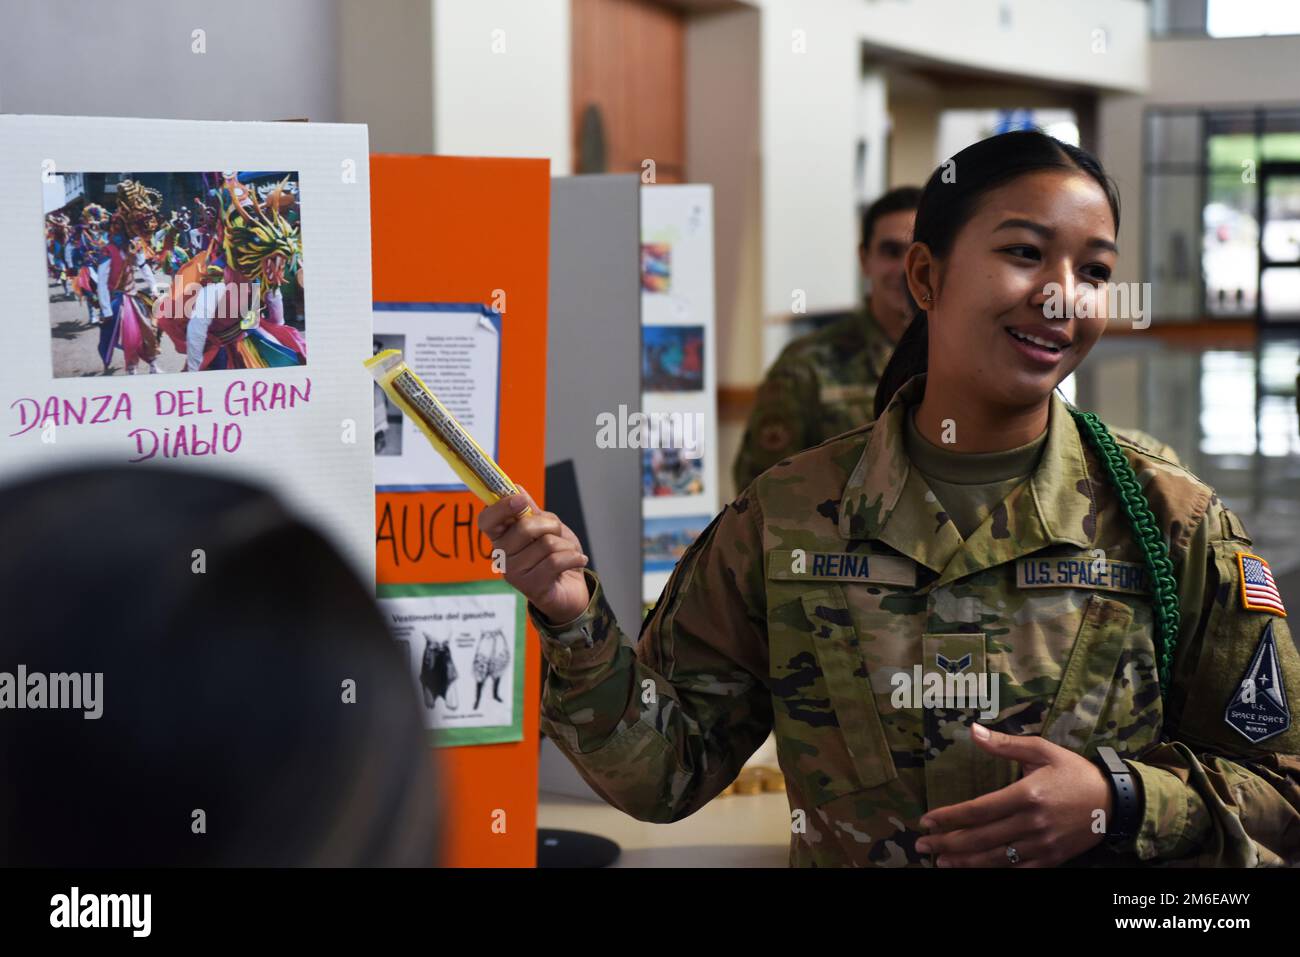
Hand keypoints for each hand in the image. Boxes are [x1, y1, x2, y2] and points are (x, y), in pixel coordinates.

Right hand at [477, 486, 589, 623]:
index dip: (501, 507)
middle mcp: (502, 556)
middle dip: (551, 525)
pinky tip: (579, 560)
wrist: (572, 588)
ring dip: (566, 545)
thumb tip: (515, 487)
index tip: (521, 500)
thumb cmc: (556, 556)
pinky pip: (556, 562)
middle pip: (524, 528)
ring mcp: (515, 574)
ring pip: (546, 544)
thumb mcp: (546, 527)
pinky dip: (574, 557)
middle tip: (558, 533)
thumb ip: (530, 511)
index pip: (486, 520)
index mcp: (501, 538)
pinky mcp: (532, 588)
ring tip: (568, 553)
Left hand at [913, 723, 1112, 866]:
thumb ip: (1005, 745)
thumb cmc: (1074, 772)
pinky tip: (973, 869)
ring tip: (940, 861)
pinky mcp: (1051, 859)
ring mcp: (1042, 845)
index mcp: (1027, 794)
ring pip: (995, 858)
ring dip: (963, 861)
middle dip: (947, 843)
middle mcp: (1032, 823)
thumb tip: (972, 731)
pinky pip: (1016, 870)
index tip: (926, 820)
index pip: (978, 810)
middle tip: (922, 844)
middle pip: (980, 838)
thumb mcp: (1041, 750)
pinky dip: (992, 871)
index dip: (949, 817)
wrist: (1114, 802)